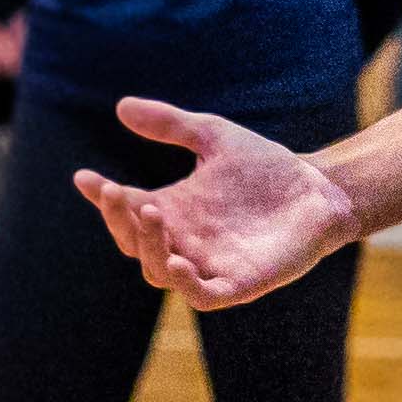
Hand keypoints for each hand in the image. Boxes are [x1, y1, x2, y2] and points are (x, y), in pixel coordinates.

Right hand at [76, 97, 359, 311]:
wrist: (317, 189)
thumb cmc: (264, 166)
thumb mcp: (213, 136)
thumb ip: (171, 124)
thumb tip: (121, 106)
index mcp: (172, 210)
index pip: (125, 209)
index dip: (102, 197)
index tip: (84, 177)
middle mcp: (182, 241)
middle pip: (134, 242)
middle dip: (119, 220)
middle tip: (117, 193)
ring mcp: (208, 265)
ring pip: (159, 271)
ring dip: (148, 246)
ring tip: (148, 212)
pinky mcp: (238, 283)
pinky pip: (203, 295)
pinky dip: (186, 284)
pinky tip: (178, 262)